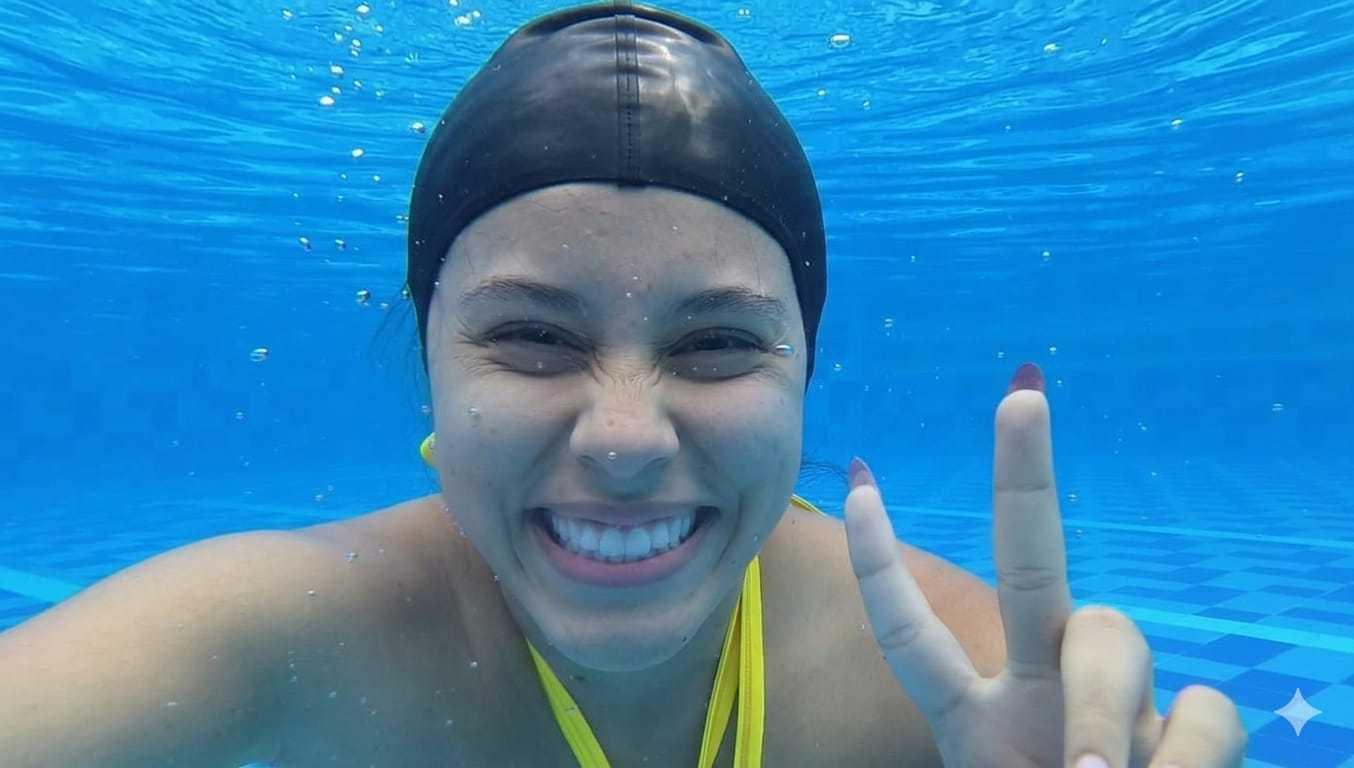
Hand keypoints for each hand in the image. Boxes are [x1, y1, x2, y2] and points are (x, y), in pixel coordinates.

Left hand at [843, 363, 1247, 767]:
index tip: (857, 480)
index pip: (911, 633)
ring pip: (1113, 640)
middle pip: (1031, 565)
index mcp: (976, 720)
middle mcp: (1042, 690)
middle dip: (1022, 477)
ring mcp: (1116, 706)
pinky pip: (1199, 709)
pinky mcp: (1194, 730)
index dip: (881, 565)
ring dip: (1100, 716)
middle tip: (1017, 397)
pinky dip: (1184, 758)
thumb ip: (997, 748)